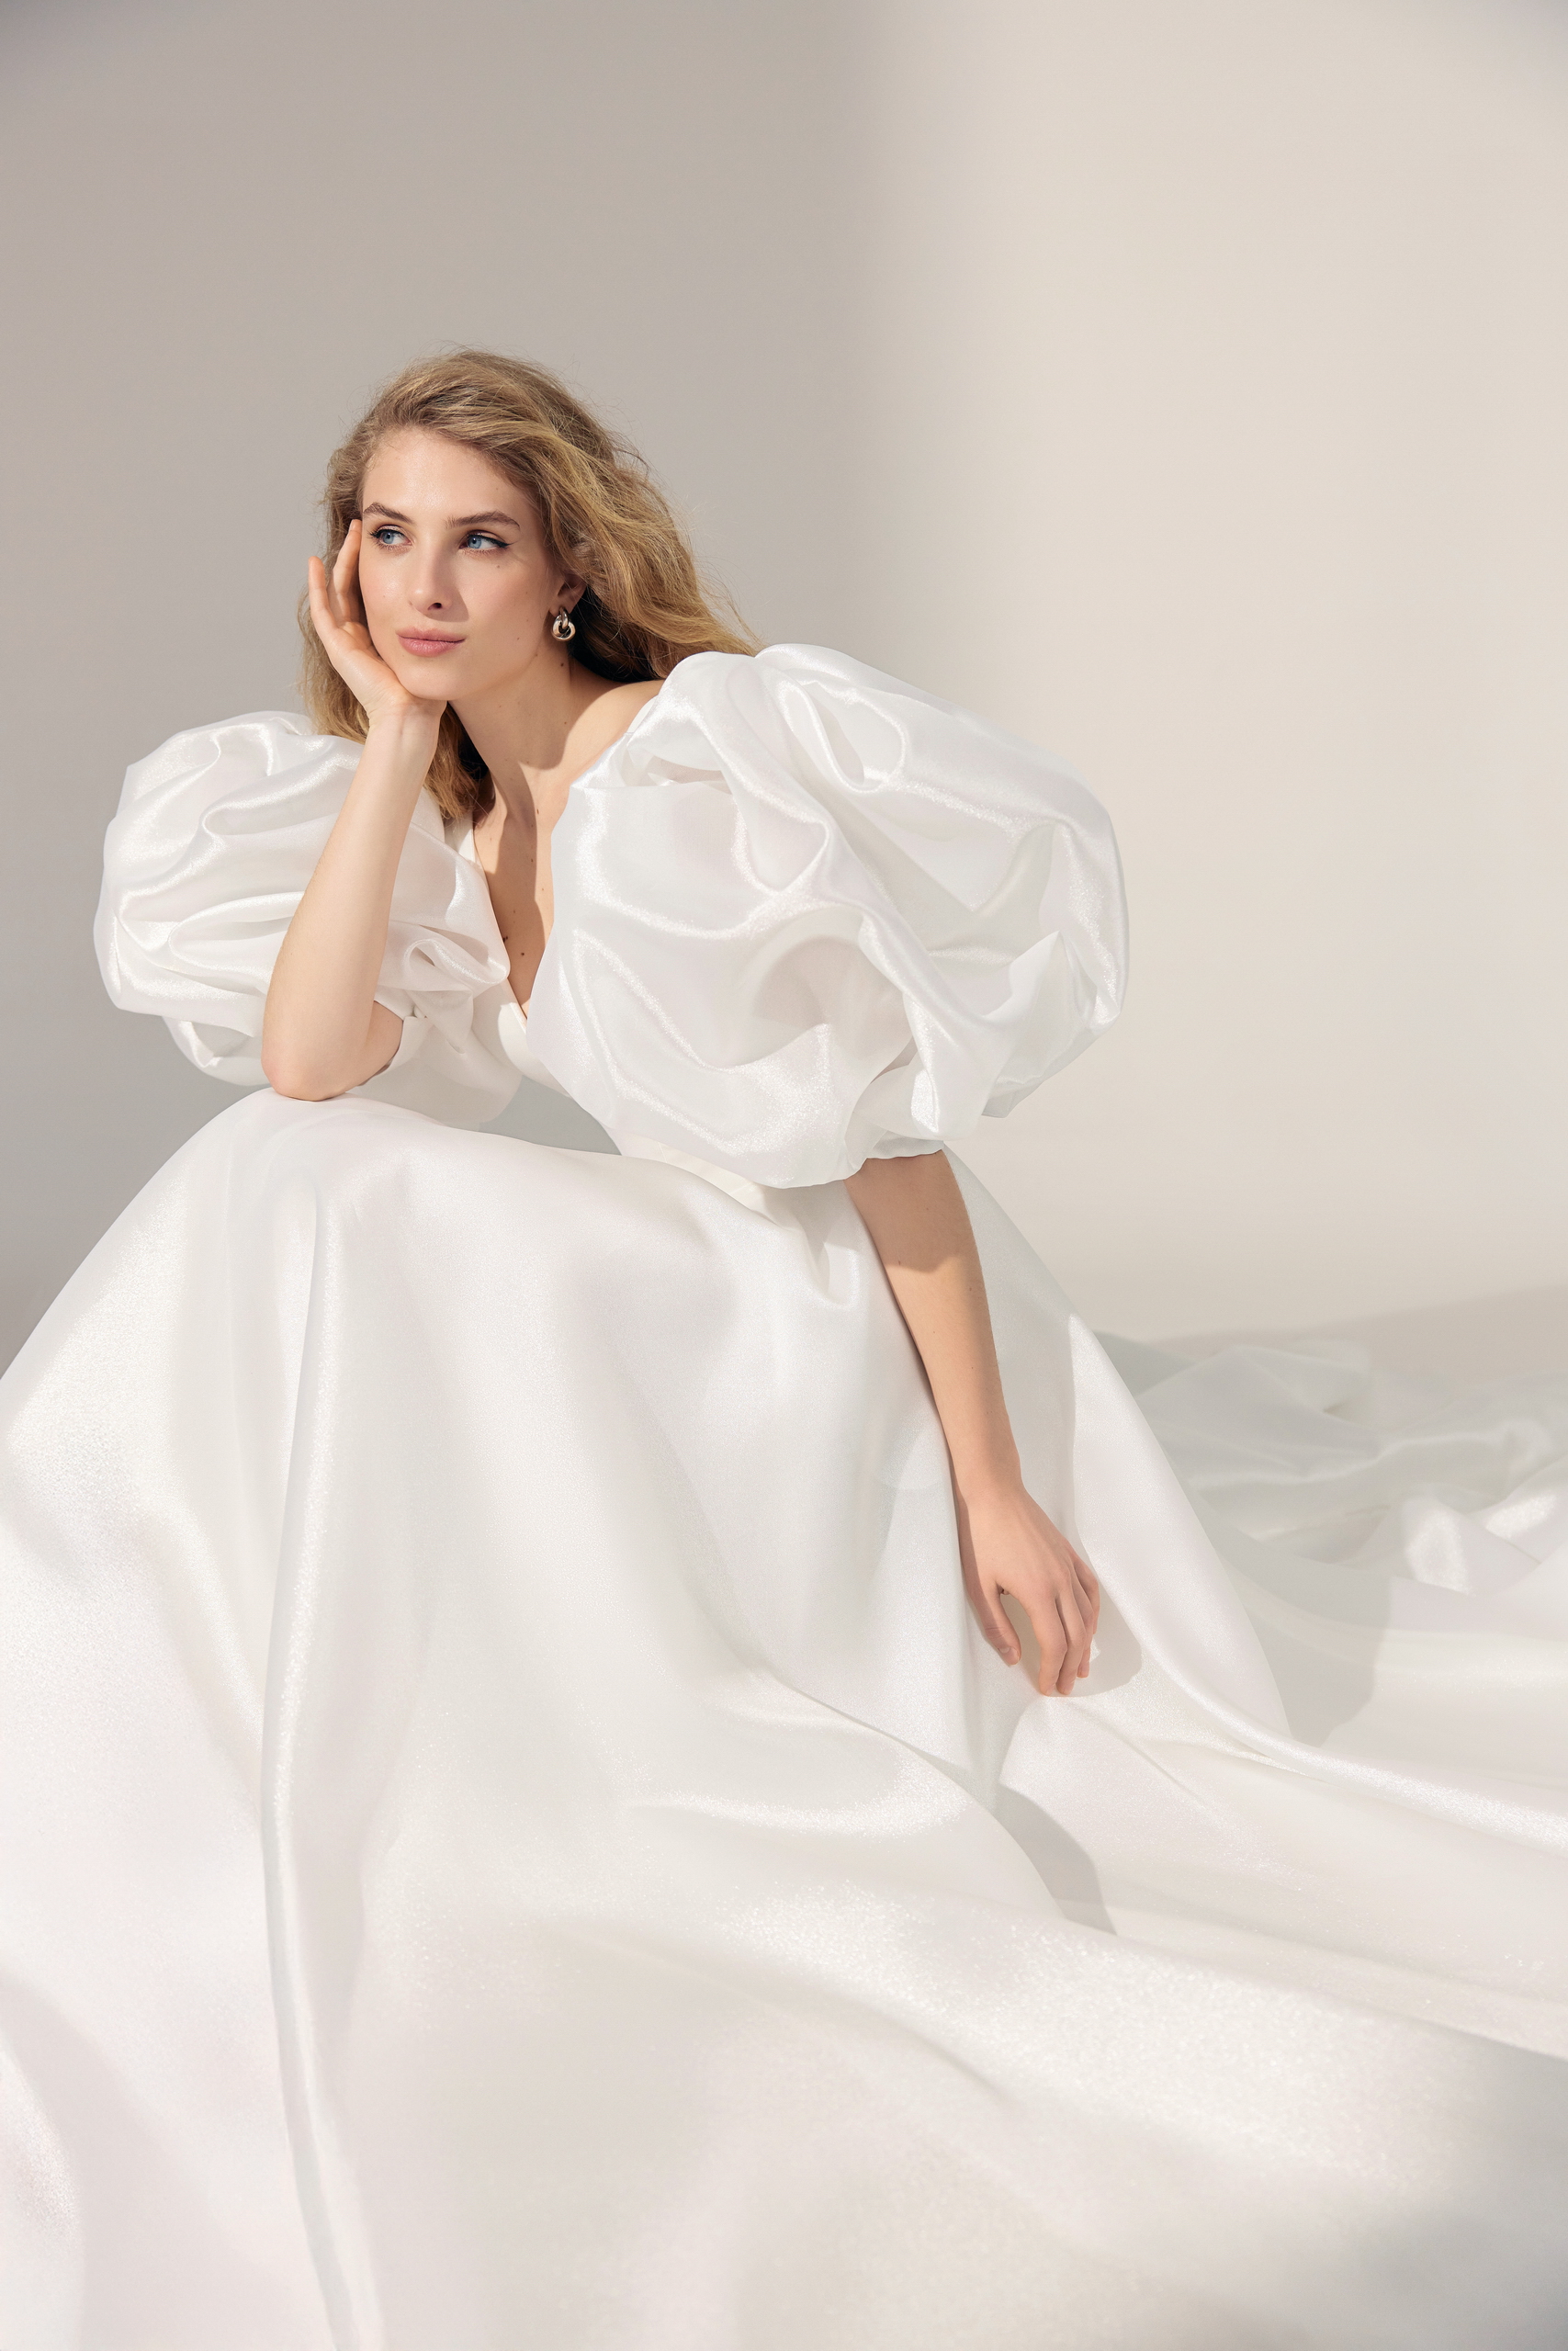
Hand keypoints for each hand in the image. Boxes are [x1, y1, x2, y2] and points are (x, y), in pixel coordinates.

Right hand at [306, 520, 442, 733]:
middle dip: (356, 555)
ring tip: (350, 534)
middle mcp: (357, 637)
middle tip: (362, 526)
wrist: (411, 714)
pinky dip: (316, 588)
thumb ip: (432, 627)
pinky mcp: (337, 649)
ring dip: (341, 561)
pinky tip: (315, 562)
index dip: (372, 565)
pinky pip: (322, 612)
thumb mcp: (430, 648)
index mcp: (376, 637)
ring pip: (337, 592)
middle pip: (351, 586)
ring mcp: (344, 643)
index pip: (370, 592)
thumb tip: (451, 603)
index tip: (381, 539)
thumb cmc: (426, 690)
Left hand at [957, 1479, 1099, 1694]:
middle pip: (1077, 1635)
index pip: (1054, 1644)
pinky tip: (1089, 1625)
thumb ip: (997, 1626)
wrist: (993, 1492)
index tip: (1046, 1687)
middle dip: (1071, 1666)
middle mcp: (1060, 1582)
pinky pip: (1090, 1589)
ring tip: (1079, 1666)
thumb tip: (1014, 1657)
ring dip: (1086, 1645)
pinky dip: (1093, 1612)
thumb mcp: (978, 1586)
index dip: (1052, 1671)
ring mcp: (1068, 1566)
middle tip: (1063, 1686)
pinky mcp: (1068, 1554)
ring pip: (1088, 1615)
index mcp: (1038, 1593)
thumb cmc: (980, 1536)